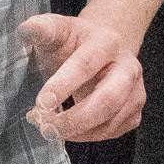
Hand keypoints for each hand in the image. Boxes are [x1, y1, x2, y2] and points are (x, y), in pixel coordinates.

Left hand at [18, 13, 144, 142]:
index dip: (63, 85)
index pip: (85, 65)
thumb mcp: (56, 28)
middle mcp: (128, 68)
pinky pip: (112, 131)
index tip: (41, 103)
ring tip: (48, 129)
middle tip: (46, 127)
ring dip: (78, 131)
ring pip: (112, 121)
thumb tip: (28, 29)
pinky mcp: (133, 112)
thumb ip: (42, 28)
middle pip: (109, 99)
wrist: (100, 48)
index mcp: (107, 42)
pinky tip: (65, 130)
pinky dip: (86, 136)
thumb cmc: (73, 41)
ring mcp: (135, 92)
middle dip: (76, 118)